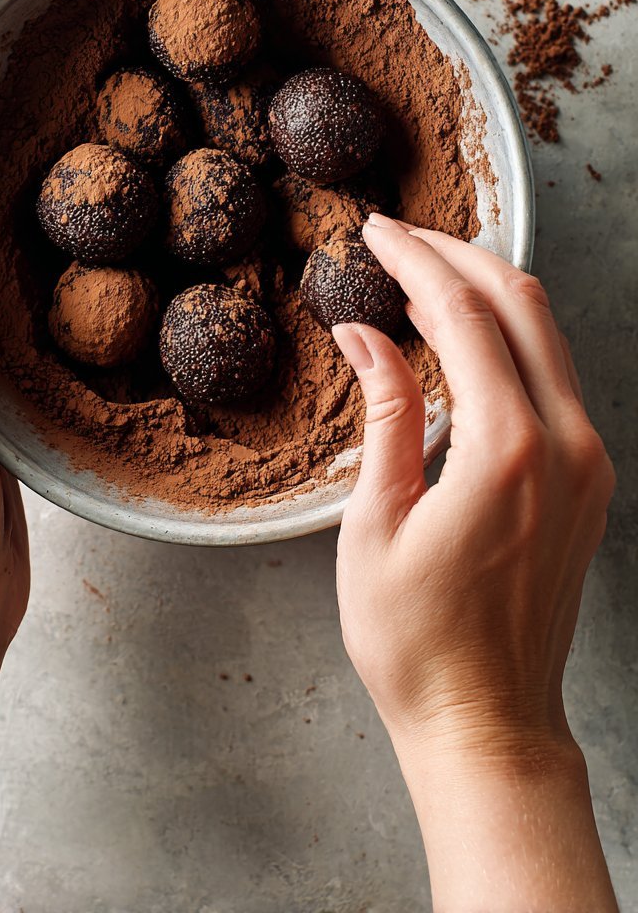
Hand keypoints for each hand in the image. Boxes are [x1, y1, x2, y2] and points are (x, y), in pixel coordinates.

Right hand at [334, 215, 616, 911]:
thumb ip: (384, 413)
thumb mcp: (375, 522)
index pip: (463, 316)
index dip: (414, 261)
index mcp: (508, 450)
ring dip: (487, 292)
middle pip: (522, 304)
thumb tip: (365, 334)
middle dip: (458, 256)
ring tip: (422, 275)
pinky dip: (509, 339)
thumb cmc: (416, 641)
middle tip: (398, 238)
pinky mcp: (589, 482)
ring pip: (547, 334)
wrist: (488, 723)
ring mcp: (589, 463)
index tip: (374, 232)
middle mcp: (567, 444)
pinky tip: (462, 339)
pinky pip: (555, 377)